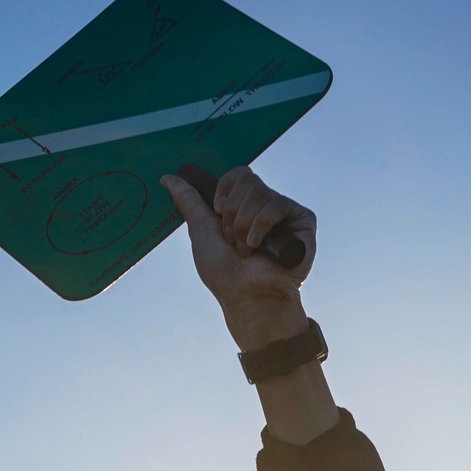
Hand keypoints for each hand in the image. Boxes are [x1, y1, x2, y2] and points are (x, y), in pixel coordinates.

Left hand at [160, 167, 316, 349]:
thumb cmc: (224, 272)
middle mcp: (266, 206)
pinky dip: (261, 226)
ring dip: (244, 225)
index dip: (224, 191)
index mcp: (244, 206)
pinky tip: (259, 246)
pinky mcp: (303, 220)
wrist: (245, 296)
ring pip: (260, 192)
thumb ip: (187, 200)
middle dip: (232, 213)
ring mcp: (285, 212)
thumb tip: (167, 178)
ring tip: (247, 249)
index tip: (217, 214)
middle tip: (233, 240)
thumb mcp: (200, 230)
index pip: (237, 175)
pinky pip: (278, 204)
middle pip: (247, 179)